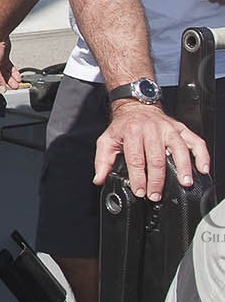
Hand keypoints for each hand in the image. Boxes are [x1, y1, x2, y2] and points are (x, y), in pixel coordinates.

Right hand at [0, 31, 21, 91]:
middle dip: (6, 83)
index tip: (2, 91)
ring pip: (5, 73)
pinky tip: (18, 77)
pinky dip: (14, 73)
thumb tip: (1, 89)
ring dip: (12, 79)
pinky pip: (9, 68)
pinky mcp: (3, 58)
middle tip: (13, 88)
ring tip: (17, 84)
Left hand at [94, 100, 211, 200]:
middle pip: (157, 158)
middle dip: (157, 180)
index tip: (139, 191)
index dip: (138, 177)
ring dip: (182, 168)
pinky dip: (201, 155)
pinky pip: (195, 141)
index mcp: (132, 132)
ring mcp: (169, 129)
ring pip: (178, 149)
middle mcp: (152, 129)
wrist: (136, 107)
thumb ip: (102, 161)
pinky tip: (202, 169)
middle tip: (156, 195)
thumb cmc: (123, 126)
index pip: (135, 158)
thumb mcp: (107, 140)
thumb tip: (99, 179)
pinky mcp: (181, 129)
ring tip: (184, 184)